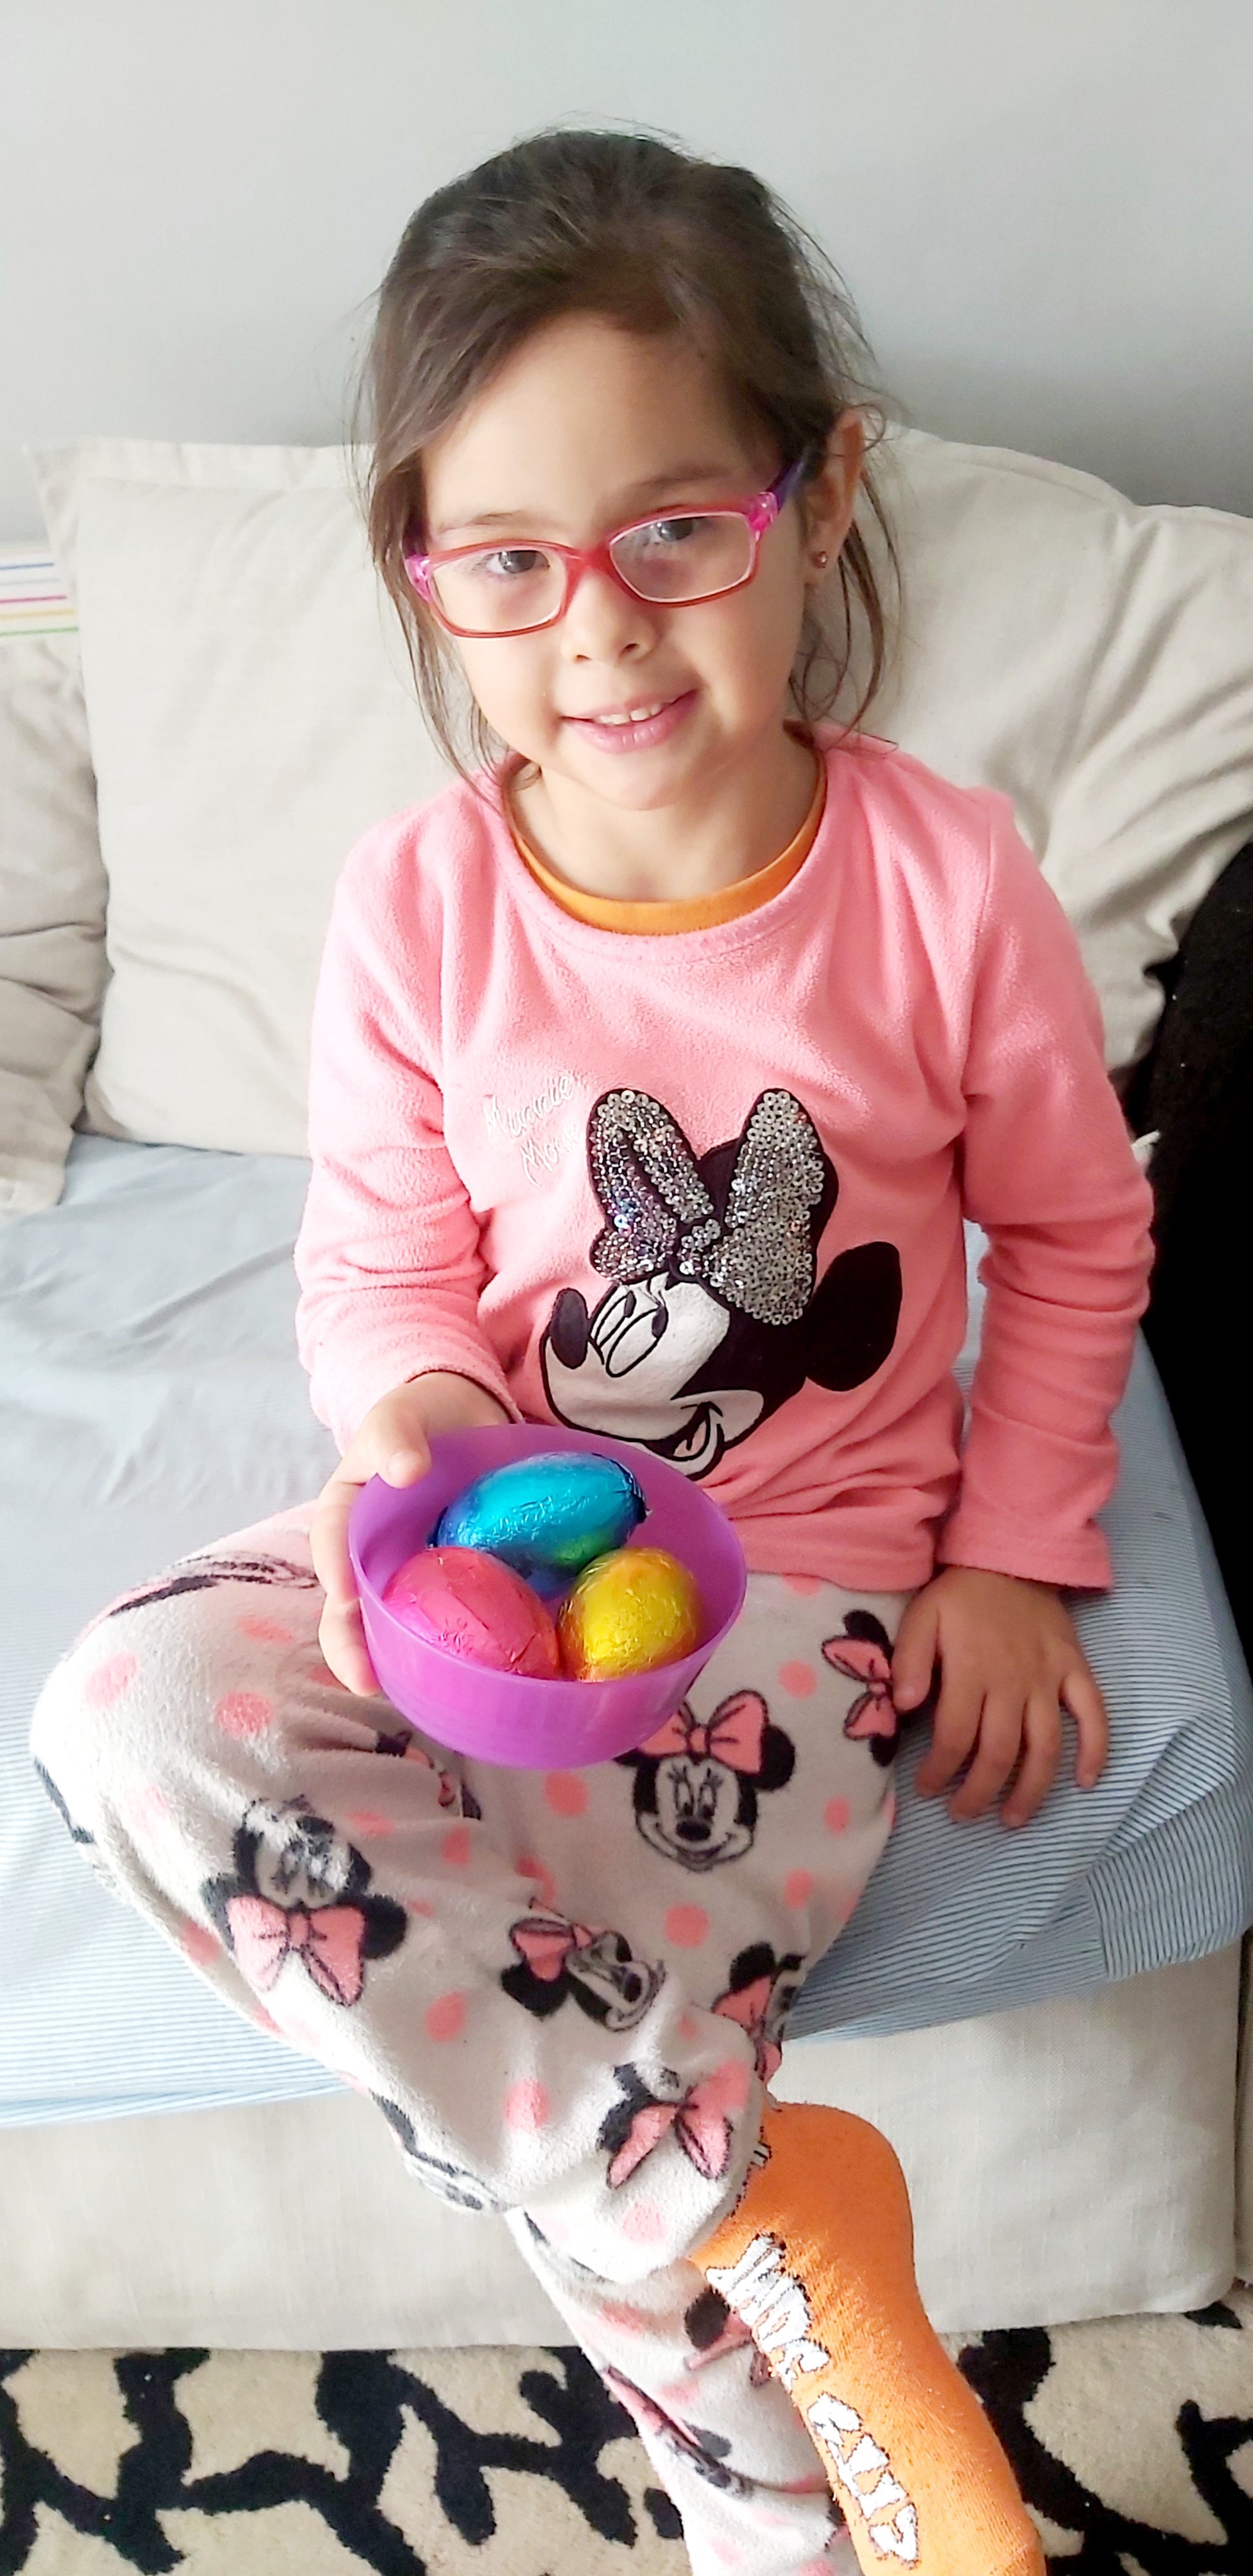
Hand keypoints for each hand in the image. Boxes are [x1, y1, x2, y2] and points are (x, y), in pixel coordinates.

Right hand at [310, 1372, 507, 1693]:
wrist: (470, 1420)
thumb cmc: (423, 1417)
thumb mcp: (400, 1415)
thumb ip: (396, 1437)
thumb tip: (407, 1469)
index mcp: (347, 1510)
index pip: (332, 1537)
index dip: (334, 1568)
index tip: (340, 1594)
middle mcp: (369, 1550)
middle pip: (349, 1602)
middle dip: (350, 1642)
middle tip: (362, 1678)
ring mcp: (407, 1571)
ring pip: (389, 1621)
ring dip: (390, 1658)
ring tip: (400, 1692)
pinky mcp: (448, 1583)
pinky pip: (441, 1616)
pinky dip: (443, 1645)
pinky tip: (460, 1673)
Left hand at [890, 1566, 1107, 1828]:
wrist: (1011, 1555)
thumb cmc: (961, 1593)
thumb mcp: (922, 1616)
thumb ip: (910, 1660)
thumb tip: (906, 1706)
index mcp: (972, 1671)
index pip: (956, 1738)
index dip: (940, 1771)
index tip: (928, 1789)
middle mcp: (1014, 1683)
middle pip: (999, 1754)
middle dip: (980, 1793)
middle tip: (964, 1815)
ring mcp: (1049, 1680)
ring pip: (1045, 1748)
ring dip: (1031, 1790)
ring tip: (1013, 1818)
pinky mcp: (1075, 1671)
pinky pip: (1093, 1716)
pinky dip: (1095, 1751)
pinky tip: (1087, 1782)